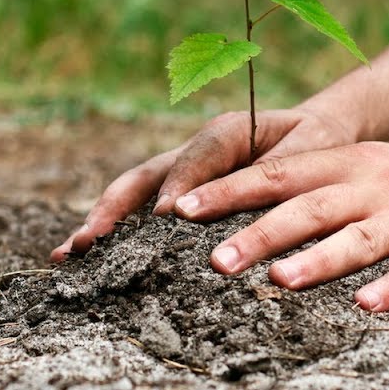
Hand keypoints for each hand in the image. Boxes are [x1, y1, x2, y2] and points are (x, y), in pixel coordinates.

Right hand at [50, 107, 357, 261]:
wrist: (320, 131)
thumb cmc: (319, 142)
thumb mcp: (312, 149)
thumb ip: (279, 168)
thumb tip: (243, 197)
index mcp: (228, 131)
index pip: (197, 158)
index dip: (179, 186)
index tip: (164, 218)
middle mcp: (195, 149)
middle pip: (144, 176)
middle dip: (113, 209)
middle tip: (87, 242)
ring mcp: (183, 171)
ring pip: (134, 193)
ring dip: (102, 221)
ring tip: (68, 254)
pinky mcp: (182, 191)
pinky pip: (143, 209)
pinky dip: (116, 231)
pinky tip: (90, 258)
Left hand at [170, 142, 388, 311]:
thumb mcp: (364, 172)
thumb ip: (310, 185)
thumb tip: (236, 208)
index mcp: (348, 163)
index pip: (278, 173)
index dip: (229, 189)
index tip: (181, 208)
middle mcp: (374, 185)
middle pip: (308, 207)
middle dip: (259, 232)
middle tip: (214, 260)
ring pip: (357, 238)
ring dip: (317, 260)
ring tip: (279, 282)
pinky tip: (367, 307)